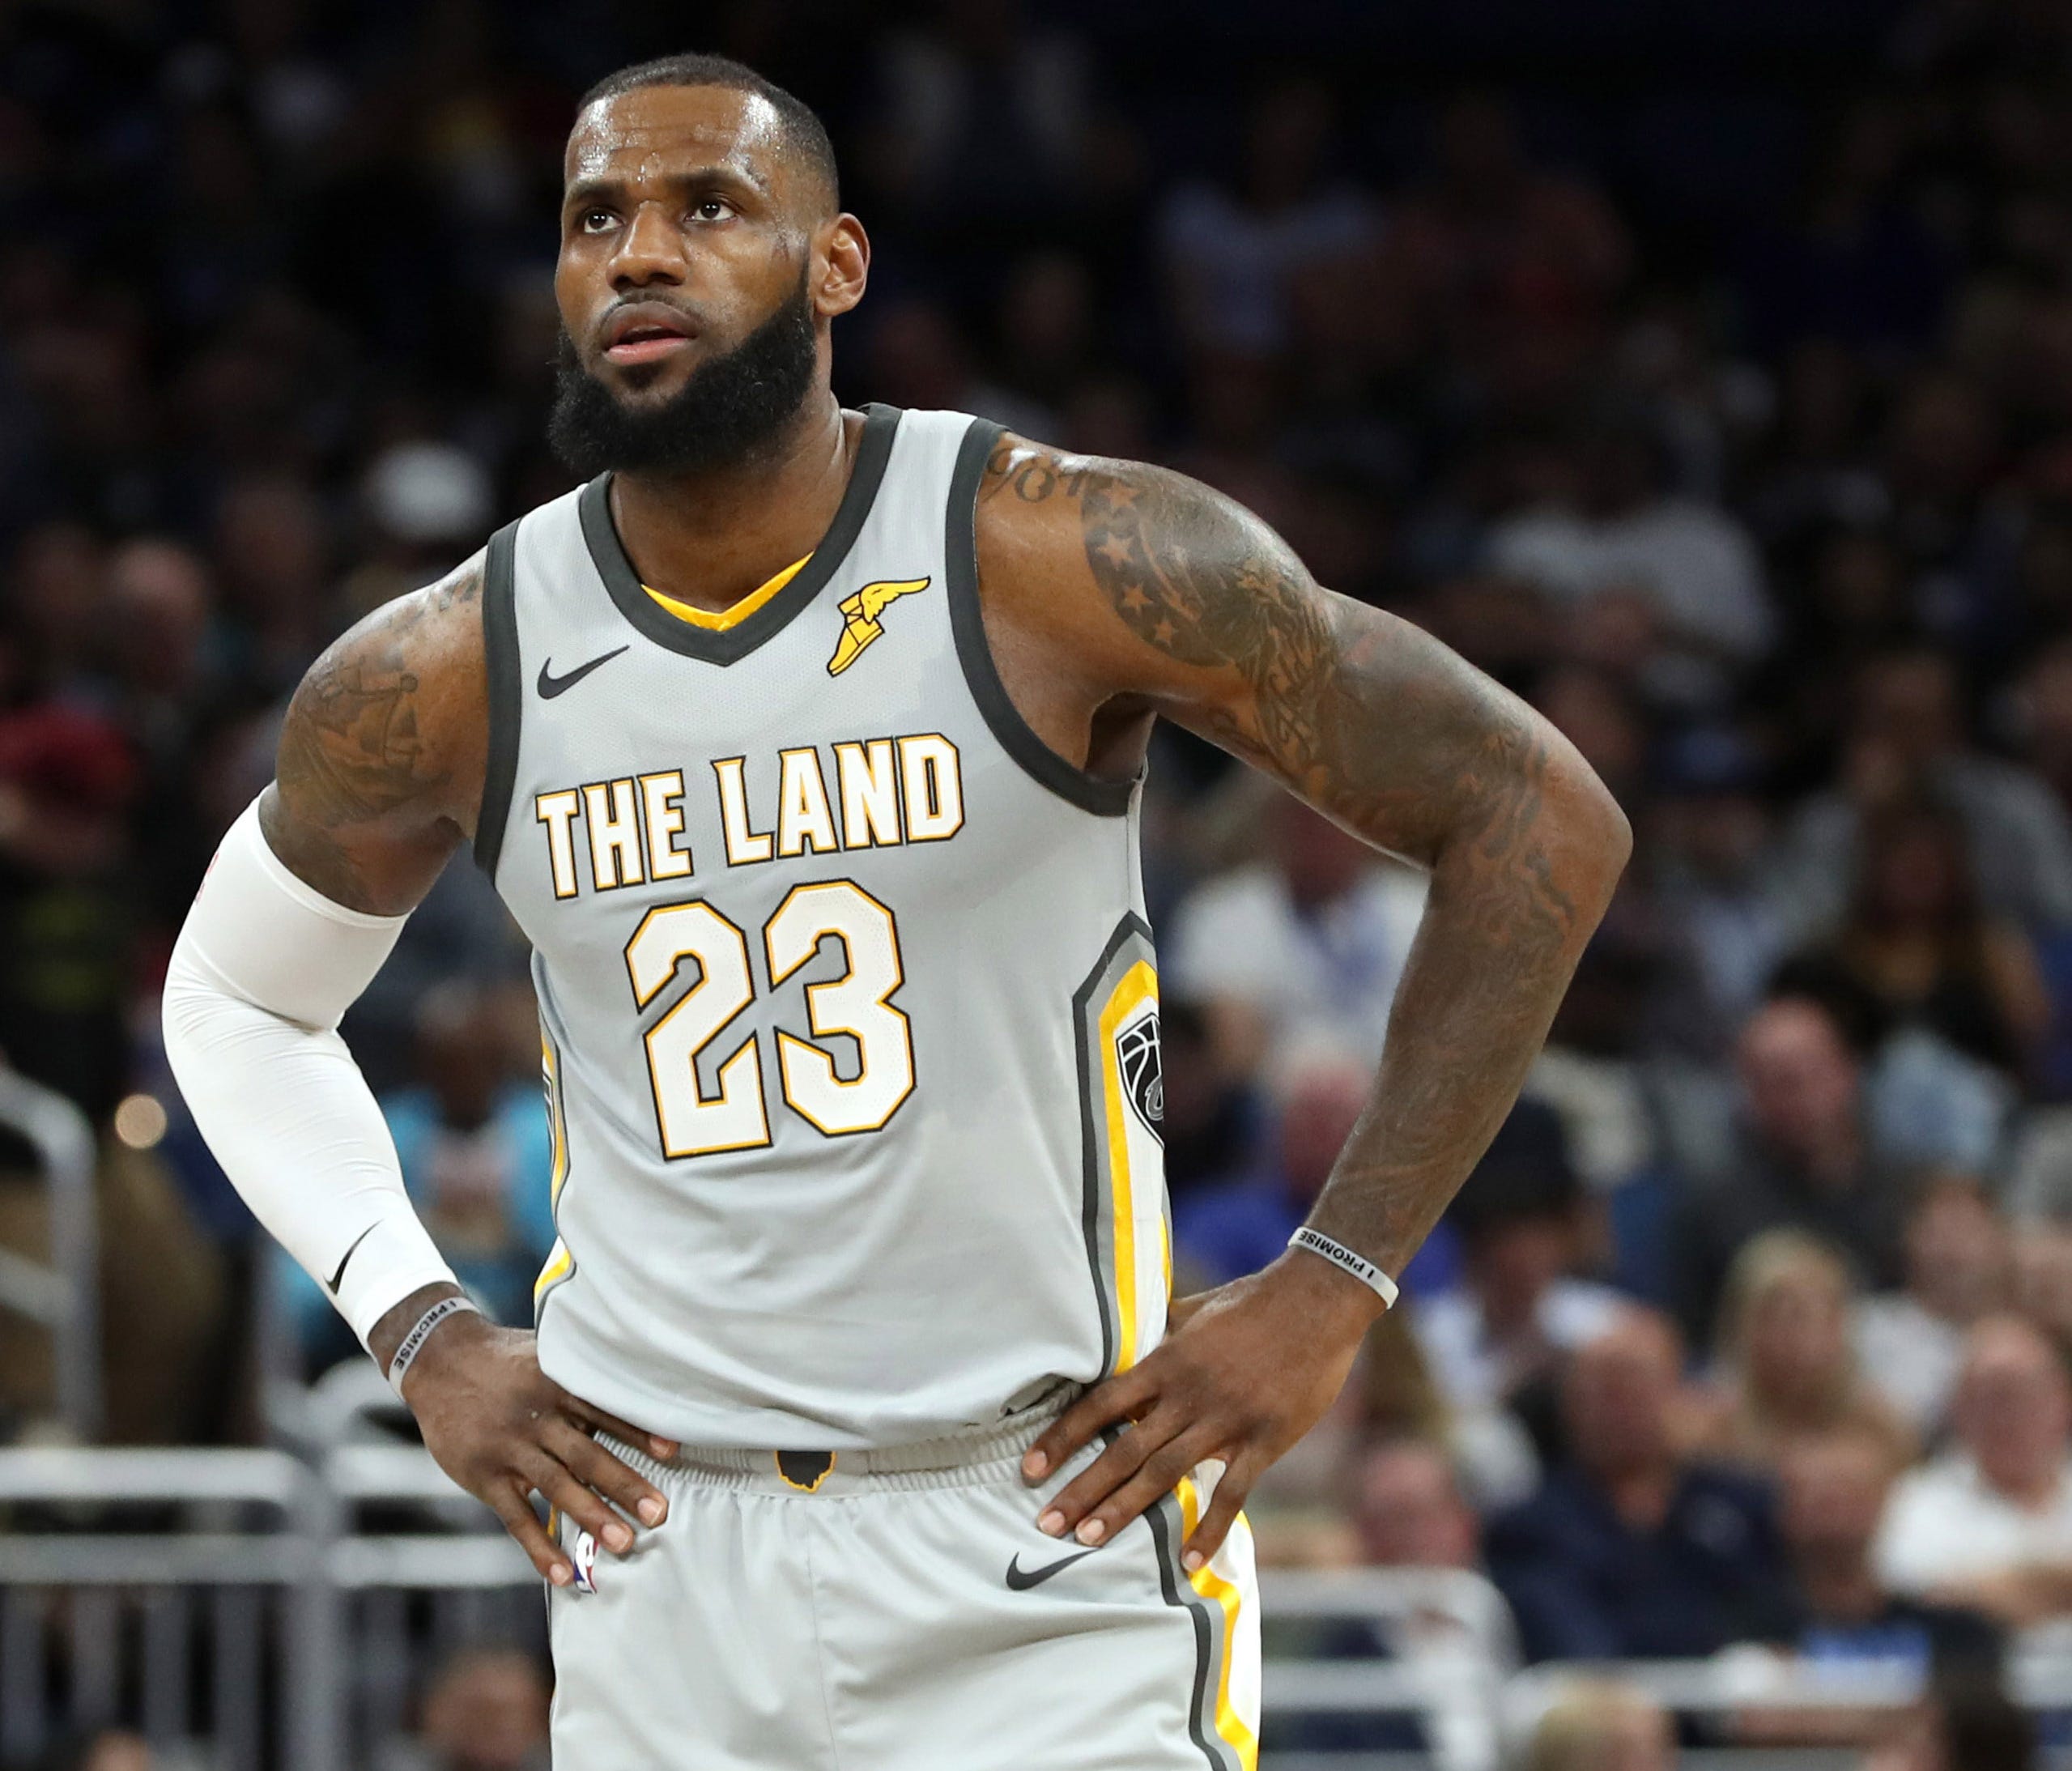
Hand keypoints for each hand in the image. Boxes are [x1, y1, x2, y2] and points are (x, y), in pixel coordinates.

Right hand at [401, 1307, 679, 1585]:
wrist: (440, 1361)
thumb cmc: (505, 1361)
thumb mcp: (546, 1356)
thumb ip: (582, 1379)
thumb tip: (636, 1391)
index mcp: (557, 1386)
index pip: (605, 1411)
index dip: (638, 1432)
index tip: (673, 1452)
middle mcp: (538, 1419)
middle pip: (587, 1455)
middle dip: (626, 1485)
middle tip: (660, 1512)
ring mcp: (510, 1450)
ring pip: (557, 1487)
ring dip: (592, 1517)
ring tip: (625, 1543)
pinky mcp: (485, 1477)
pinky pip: (516, 1518)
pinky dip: (539, 1547)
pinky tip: (563, 1572)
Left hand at [1021, 1251, 1380, 1569]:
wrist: (1317, 1301)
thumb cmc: (1252, 1301)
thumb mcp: (1194, 1310)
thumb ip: (1159, 1333)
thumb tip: (1126, 1341)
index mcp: (1167, 1360)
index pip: (1102, 1404)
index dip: (1064, 1437)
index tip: (1032, 1468)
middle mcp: (1188, 1393)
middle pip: (1125, 1448)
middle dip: (1083, 1488)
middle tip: (1046, 1524)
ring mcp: (1226, 1419)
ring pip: (1166, 1472)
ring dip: (1125, 1509)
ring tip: (1090, 1540)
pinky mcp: (1265, 1439)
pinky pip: (1232, 1491)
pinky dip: (1210, 1528)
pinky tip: (1189, 1561)